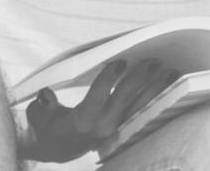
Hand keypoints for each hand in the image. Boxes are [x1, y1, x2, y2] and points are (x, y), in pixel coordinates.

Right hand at [22, 59, 176, 162]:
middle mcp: (103, 127)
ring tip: (169, 71)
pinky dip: (158, 98)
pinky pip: (144, 113)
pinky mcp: (125, 130)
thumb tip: (45, 94)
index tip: (120, 61)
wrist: (60, 148)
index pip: (98, 96)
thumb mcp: (40, 116)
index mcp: (82, 121)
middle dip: (139, 79)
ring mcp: (117, 130)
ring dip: (155, 89)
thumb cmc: (48, 125)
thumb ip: (44, 106)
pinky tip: (169, 85)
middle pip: (125, 100)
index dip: (108, 79)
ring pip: (140, 107)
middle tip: (152, 61)